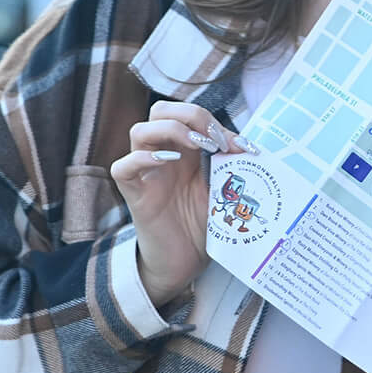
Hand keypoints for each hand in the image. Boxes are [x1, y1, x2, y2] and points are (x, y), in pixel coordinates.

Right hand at [109, 100, 255, 305]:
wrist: (187, 261)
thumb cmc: (204, 224)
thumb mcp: (224, 188)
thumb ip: (231, 165)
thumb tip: (249, 146)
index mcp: (184, 150)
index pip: (187, 113)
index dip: (212, 120)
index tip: (239, 146)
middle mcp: (163, 156)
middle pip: (160, 111)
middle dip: (190, 114)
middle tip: (213, 140)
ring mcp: (146, 174)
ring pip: (138, 130)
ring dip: (170, 130)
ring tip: (195, 146)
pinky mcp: (134, 195)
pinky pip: (122, 167)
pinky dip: (142, 159)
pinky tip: (168, 161)